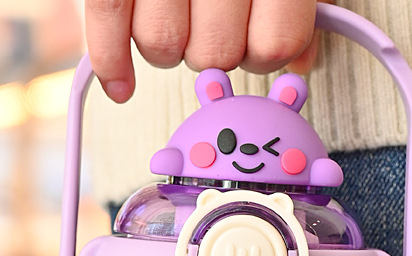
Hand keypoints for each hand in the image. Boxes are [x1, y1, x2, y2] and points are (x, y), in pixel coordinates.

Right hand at [85, 0, 322, 102]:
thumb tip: (302, 59)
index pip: (272, 45)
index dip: (263, 53)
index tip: (256, 39)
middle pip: (214, 53)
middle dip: (213, 49)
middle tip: (212, 20)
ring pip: (163, 46)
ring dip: (169, 47)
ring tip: (173, 16)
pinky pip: (109, 20)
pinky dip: (112, 61)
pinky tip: (122, 83)